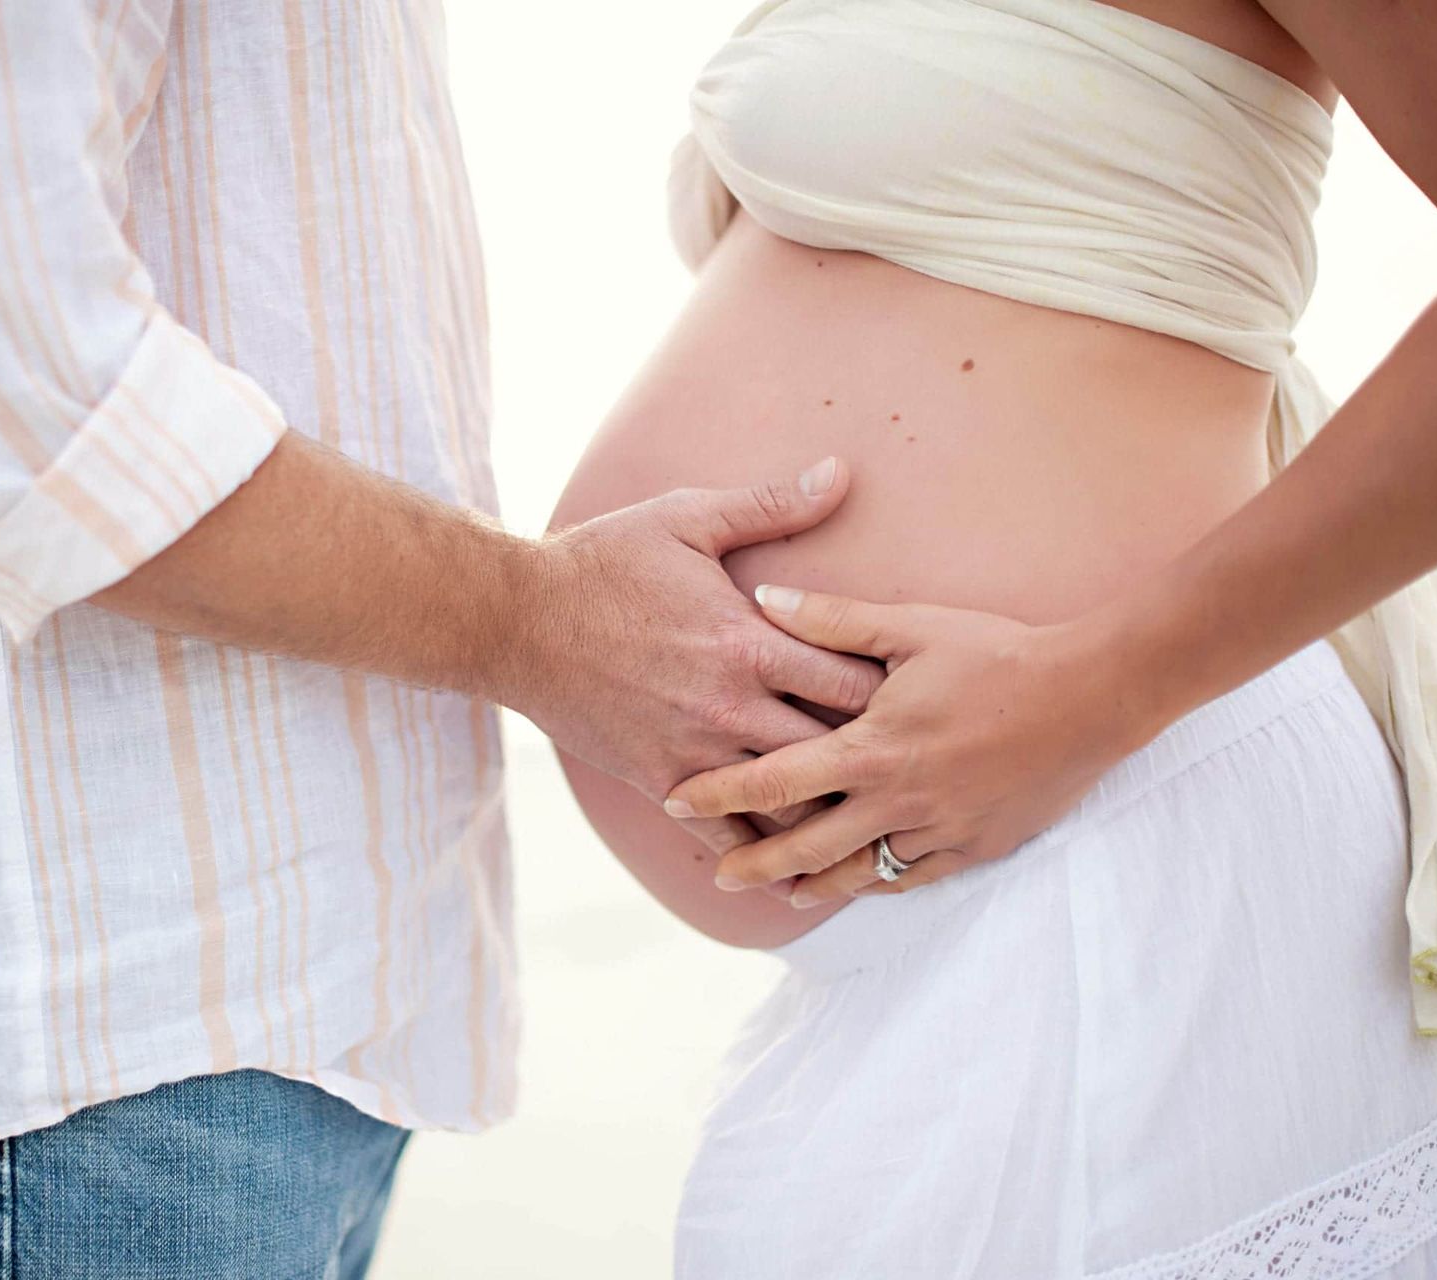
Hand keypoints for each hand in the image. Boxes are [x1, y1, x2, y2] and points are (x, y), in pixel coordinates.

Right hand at [506, 462, 885, 855]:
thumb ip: (769, 504)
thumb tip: (840, 472)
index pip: (855, 679)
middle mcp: (730, 707)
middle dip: (877, 755)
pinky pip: (723, 834)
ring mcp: (695, 752)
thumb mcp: (686, 519)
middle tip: (913, 762)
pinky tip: (797, 869)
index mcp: (748, 641)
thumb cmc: (603, 564)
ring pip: (788, 803)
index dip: (896, 689)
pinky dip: (764, 857)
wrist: (516, 622)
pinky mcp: (661, 782)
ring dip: (832, 810)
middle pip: (836, 748)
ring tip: (876, 819)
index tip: (920, 694)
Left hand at [663, 587, 1163, 904]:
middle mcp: (897, 800)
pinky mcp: (978, 844)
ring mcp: (939, 829)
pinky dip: (880, 880)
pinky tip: (860, 883)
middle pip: (806, 844)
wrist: (1096, 694)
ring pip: (860, 871)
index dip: (718, 792)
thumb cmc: (999, 652)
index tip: (674, 798)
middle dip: (754, 862)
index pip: (774, 779)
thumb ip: (830, 620)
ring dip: (814, 883)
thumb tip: (760, 597)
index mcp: (872, 748)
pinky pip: (916, 874)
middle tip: (713, 874)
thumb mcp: (911, 626)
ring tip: (779, 893)